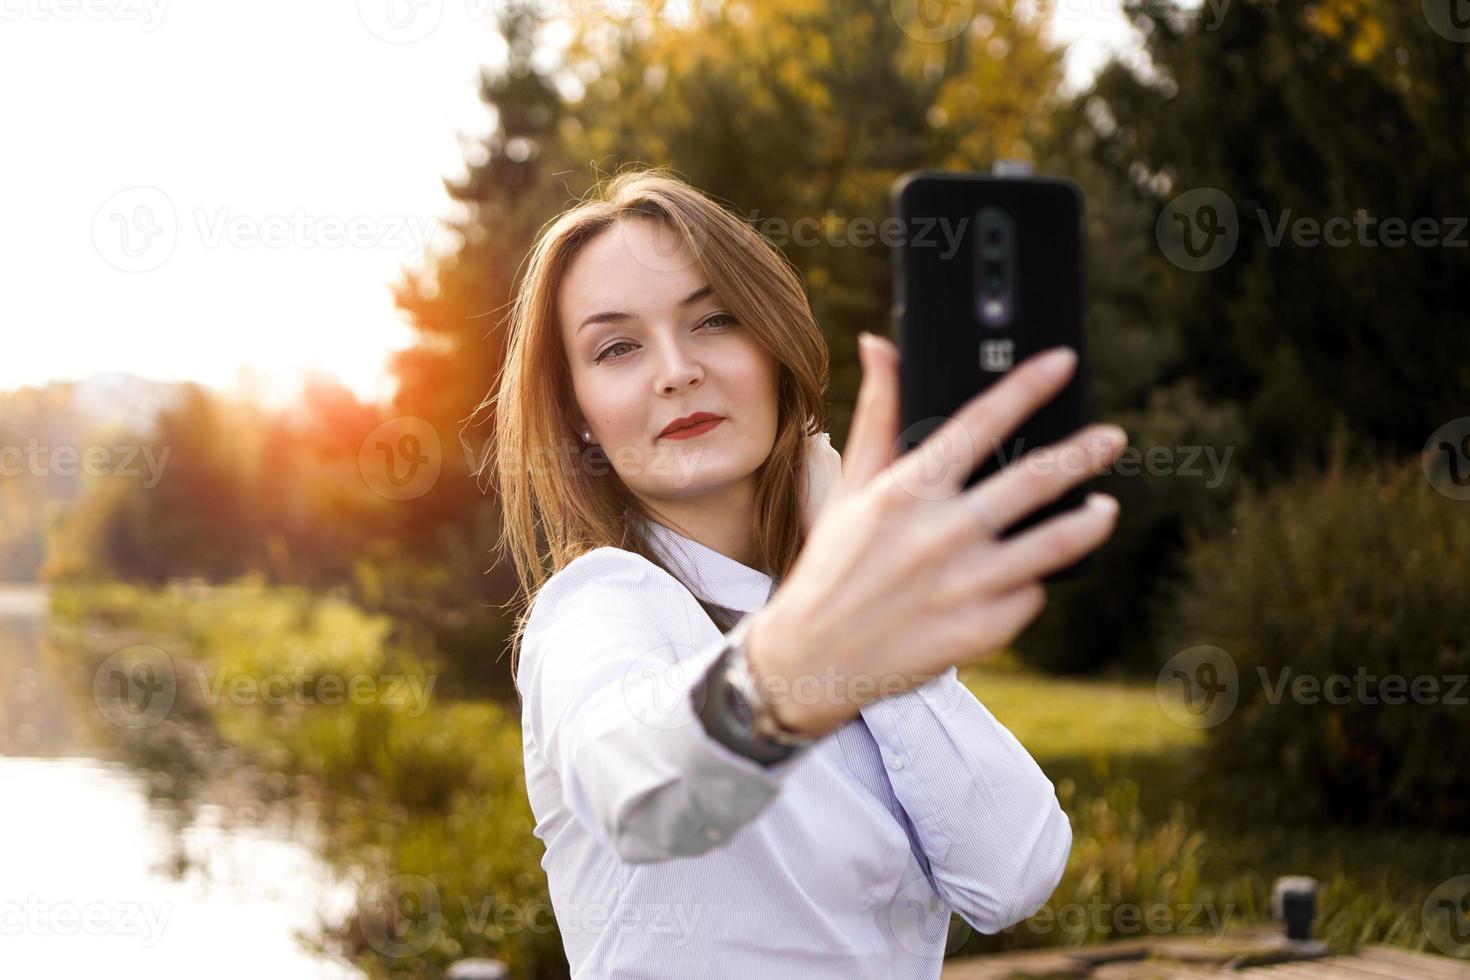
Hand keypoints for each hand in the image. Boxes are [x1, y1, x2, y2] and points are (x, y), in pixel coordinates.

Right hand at [746, 331, 1127, 738]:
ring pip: (1054, 543)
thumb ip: (878, 415)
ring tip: (1103, 507)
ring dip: (1089, 520)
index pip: (977, 424)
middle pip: (1033, 480)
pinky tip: (1025, 574)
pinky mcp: (978, 633)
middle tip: (1112, 437)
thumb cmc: (832, 564)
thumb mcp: (851, 488)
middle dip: (1082, 452)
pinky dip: (1033, 581)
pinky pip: (1031, 595)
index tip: (1062, 362)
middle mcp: (936, 536)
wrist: (811, 660)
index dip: (1025, 386)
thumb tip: (880, 342)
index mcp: (903, 492)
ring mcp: (962, 587)